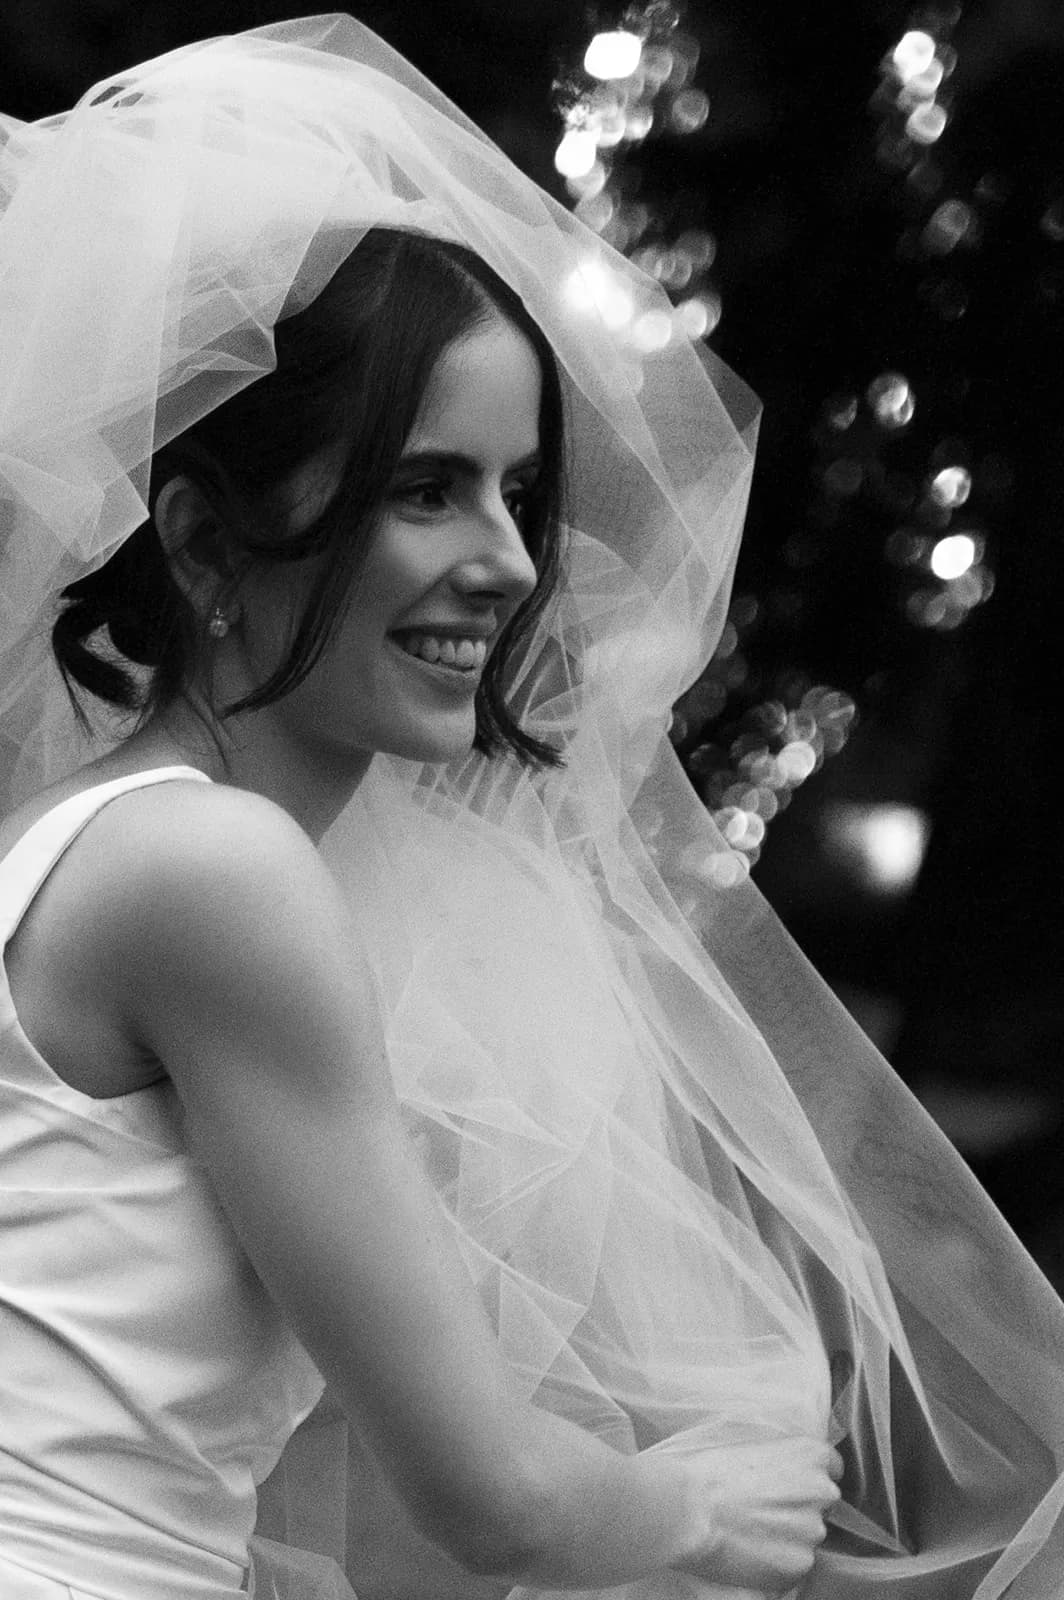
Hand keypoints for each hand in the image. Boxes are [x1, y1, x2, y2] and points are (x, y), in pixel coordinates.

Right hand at [673, 1436, 841, 1594]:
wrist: (688, 1507)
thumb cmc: (710, 1469)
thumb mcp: (751, 1441)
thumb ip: (781, 1456)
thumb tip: (784, 1470)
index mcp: (812, 1454)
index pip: (832, 1467)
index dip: (810, 1476)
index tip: (791, 1484)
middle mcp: (822, 1491)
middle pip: (821, 1503)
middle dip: (799, 1507)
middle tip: (763, 1509)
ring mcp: (813, 1531)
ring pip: (807, 1535)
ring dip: (789, 1536)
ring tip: (751, 1532)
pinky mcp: (800, 1565)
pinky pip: (795, 1563)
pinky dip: (778, 1561)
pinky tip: (750, 1551)